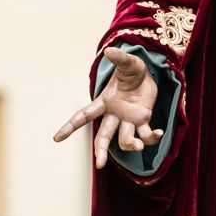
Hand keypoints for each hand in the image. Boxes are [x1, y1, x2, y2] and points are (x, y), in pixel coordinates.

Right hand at [53, 46, 162, 168]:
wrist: (147, 74)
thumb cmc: (132, 70)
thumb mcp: (128, 63)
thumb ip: (119, 59)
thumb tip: (109, 50)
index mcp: (105, 102)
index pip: (84, 115)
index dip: (70, 126)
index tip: (56, 138)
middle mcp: (114, 114)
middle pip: (103, 135)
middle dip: (100, 150)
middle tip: (99, 165)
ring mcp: (128, 120)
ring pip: (125, 139)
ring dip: (130, 145)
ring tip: (137, 147)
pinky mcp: (143, 121)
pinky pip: (145, 135)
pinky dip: (152, 137)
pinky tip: (159, 133)